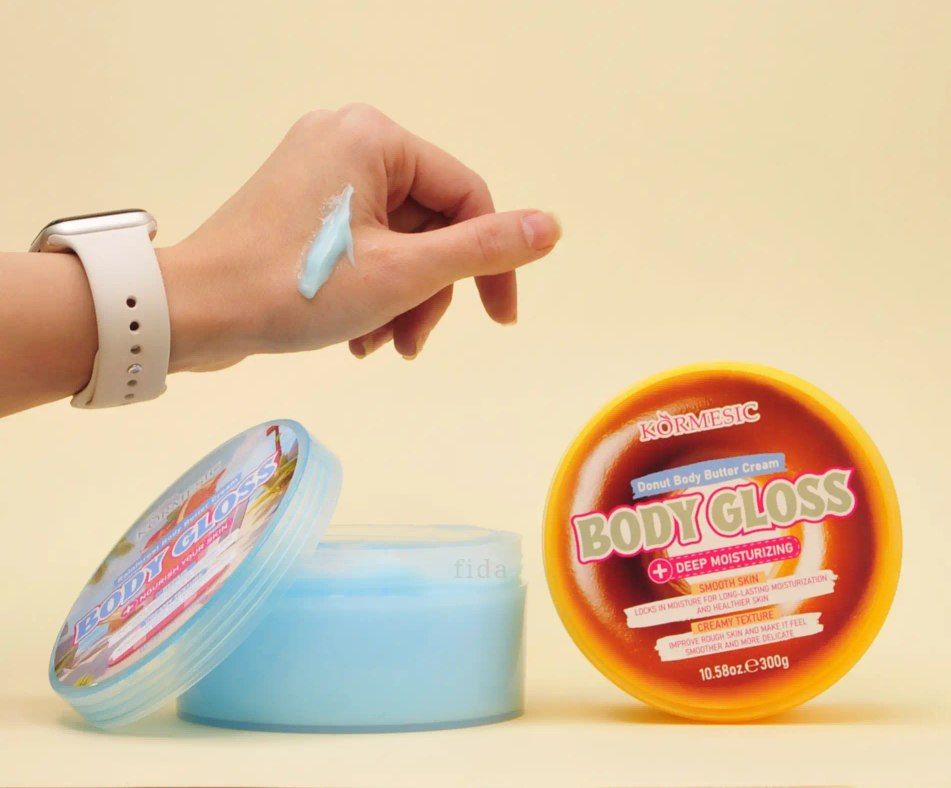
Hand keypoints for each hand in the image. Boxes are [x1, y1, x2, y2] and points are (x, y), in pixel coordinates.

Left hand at [161, 104, 560, 371]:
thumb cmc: (296, 288)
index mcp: (374, 138)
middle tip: (409, 345)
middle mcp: (347, 140)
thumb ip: (482, 249)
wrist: (193, 312)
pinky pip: (362, 242)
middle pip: (429, 222)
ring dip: (399, 300)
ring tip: (378, 347)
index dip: (491, 261)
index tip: (499, 319)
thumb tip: (551, 226)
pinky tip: (357, 337)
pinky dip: (369, 290)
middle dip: (427, 292)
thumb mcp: (402, 274)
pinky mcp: (300, 202)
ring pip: (396, 240)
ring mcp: (319, 170)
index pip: (466, 196)